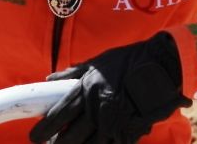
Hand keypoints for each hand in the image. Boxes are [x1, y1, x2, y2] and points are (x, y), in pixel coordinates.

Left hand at [29, 32, 190, 143]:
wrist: (161, 67)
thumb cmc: (128, 62)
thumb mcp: (98, 63)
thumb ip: (72, 74)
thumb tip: (49, 79)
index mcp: (87, 90)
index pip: (59, 114)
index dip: (44, 129)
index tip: (35, 137)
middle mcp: (97, 109)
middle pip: (70, 137)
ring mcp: (114, 123)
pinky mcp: (129, 133)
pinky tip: (96, 143)